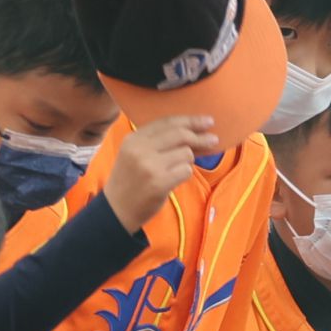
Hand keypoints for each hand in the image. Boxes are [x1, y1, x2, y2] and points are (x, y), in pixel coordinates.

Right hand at [102, 115, 224, 231]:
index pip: (167, 122)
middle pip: (180, 134)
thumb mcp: (134, 154)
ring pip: (185, 153)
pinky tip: (174, 180)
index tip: (207, 121)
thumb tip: (193, 131)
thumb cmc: (130, 181)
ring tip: (176, 170)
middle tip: (213, 140)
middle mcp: (140, 149)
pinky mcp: (159, 183)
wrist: (117, 210)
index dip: (190, 120)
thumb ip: (156, 141)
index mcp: (133, 139)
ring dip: (188, 161)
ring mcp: (149, 166)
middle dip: (200, 137)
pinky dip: (185, 174)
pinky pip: (186, 170)